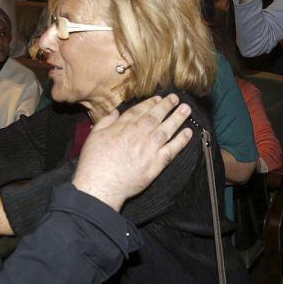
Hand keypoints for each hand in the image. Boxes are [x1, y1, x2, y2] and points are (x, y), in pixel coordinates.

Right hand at [72, 94, 192, 210]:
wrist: (101, 185)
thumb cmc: (93, 162)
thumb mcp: (94, 135)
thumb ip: (106, 121)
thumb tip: (116, 113)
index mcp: (123, 126)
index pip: (140, 110)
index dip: (150, 103)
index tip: (158, 98)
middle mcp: (139, 134)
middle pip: (156, 116)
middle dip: (167, 106)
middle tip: (176, 99)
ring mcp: (150, 148)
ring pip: (167, 129)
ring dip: (178, 118)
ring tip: (186, 109)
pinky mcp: (156, 164)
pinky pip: (172, 149)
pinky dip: (181, 140)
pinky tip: (188, 133)